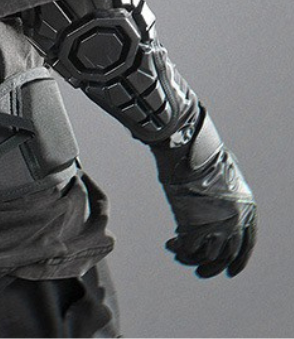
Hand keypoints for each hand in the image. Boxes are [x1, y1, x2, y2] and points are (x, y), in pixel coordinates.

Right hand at [161, 145, 256, 278]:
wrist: (187, 145)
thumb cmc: (200, 155)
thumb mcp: (221, 178)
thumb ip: (221, 200)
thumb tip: (210, 215)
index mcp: (246, 208)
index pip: (247, 244)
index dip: (239, 261)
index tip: (230, 272)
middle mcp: (236, 219)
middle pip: (228, 254)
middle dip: (212, 266)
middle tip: (199, 272)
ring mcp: (218, 224)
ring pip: (208, 256)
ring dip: (191, 259)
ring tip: (178, 253)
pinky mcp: (197, 225)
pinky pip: (190, 248)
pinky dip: (180, 250)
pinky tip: (171, 244)